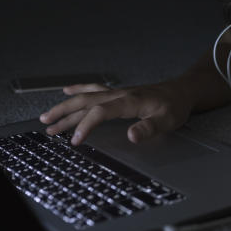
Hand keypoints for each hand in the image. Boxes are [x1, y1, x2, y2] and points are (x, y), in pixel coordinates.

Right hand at [39, 81, 191, 144]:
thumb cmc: (175, 107)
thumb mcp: (168, 121)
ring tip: (48, 117)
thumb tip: (131, 136)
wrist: (182, 91)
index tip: (76, 141)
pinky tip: (67, 91)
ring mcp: (118, 92)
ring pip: (86, 97)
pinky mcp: (119, 93)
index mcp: (129, 101)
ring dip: (66, 106)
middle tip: (48, 127)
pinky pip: (94, 89)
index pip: (100, 112)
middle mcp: (119, 94)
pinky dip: (79, 89)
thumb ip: (149, 129)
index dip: (86, 126)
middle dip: (65, 114)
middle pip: (86, 102)